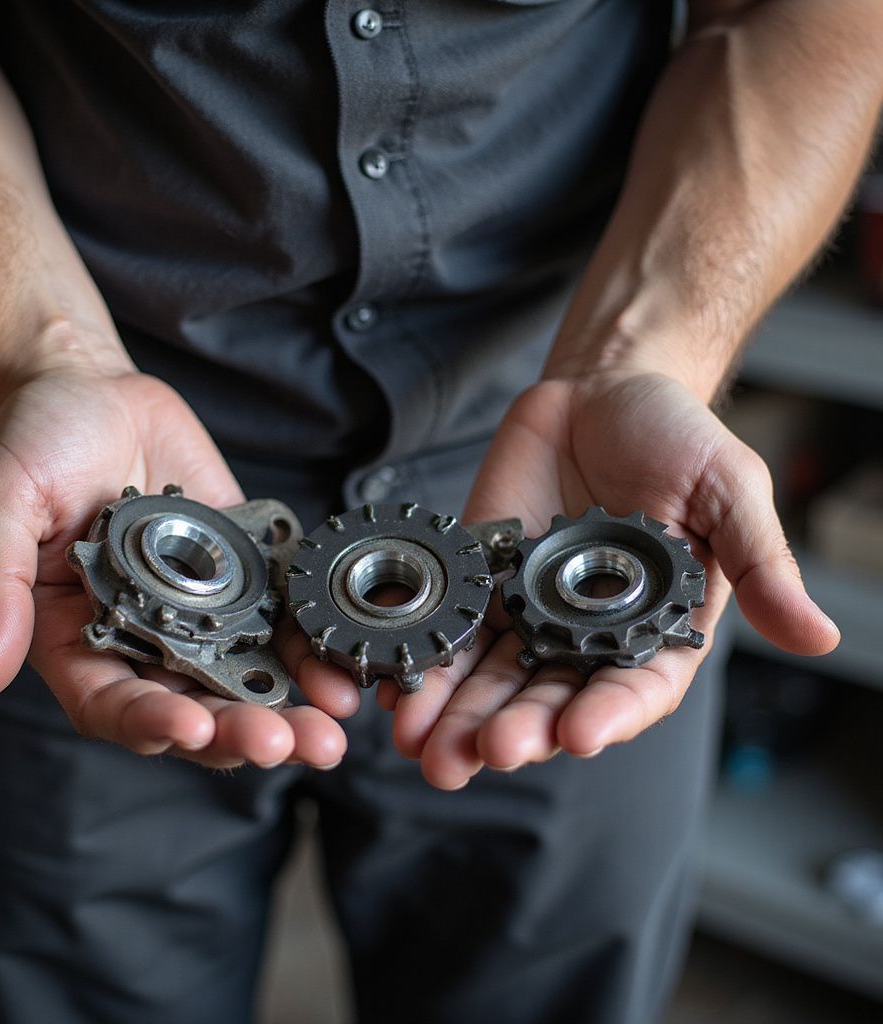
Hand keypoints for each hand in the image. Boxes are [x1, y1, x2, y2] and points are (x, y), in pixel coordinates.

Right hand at [0, 353, 345, 769]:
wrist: (95, 390)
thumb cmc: (35, 439)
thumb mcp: (2, 501)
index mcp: (75, 635)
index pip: (112, 703)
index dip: (150, 724)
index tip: (190, 728)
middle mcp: (142, 636)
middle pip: (193, 706)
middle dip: (241, 731)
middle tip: (289, 743)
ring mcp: (199, 610)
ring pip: (245, 678)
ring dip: (289, 709)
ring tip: (328, 731)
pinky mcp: (243, 576)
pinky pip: (280, 621)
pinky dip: (311, 650)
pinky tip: (342, 669)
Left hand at [292, 372, 838, 787]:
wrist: (603, 389)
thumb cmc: (677, 437)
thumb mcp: (731, 489)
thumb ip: (760, 562)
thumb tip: (820, 635)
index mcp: (655, 626)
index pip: (636, 687)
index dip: (610, 713)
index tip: (580, 733)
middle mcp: (587, 632)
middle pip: (550, 696)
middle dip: (517, 727)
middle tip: (485, 754)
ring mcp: (528, 608)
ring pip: (492, 677)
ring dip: (460, 716)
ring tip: (430, 750)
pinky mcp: (481, 579)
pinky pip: (451, 627)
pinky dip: (427, 663)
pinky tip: (397, 697)